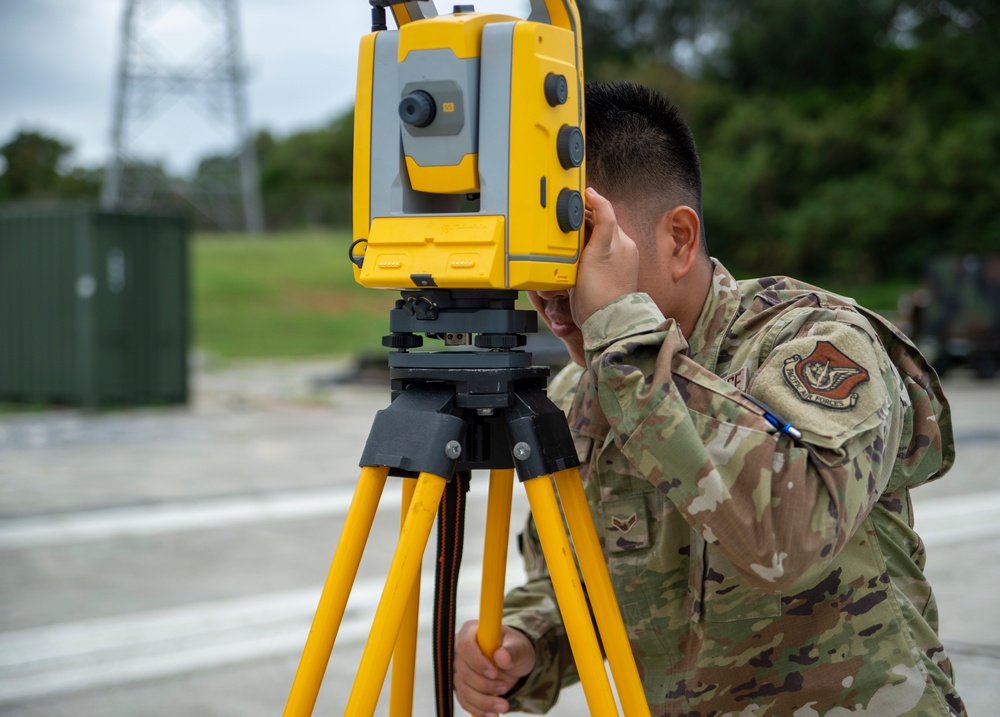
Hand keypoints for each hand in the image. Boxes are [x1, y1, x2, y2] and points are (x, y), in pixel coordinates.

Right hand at [454, 620, 535, 715]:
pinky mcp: (463, 686)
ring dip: (483, 701)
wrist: (514, 662)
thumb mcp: (519, 646)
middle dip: (484, 684)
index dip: (477, 661)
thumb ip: (511, 651)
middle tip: (505, 688)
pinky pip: (465, 701)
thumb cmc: (514, 648)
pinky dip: (478, 709)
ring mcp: (460, 669)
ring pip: (463, 689)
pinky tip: (493, 714)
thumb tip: (501, 657)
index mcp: (471, 632)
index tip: (494, 672)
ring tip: (504, 706)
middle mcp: (461, 650)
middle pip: (463, 670)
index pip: (465, 646)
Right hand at [569, 187, 638, 326]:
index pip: (603, 213)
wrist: (603, 322)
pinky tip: (566, 259)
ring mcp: (609, 264)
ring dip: (574, 239)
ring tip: (560, 241)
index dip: (586, 204)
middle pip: (594, 227)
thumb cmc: (602, 290)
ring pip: (589, 242)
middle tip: (559, 221)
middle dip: (578, 223)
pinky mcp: (600, 277)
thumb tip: (595, 194)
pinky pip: (586, 257)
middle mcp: (619, 251)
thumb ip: (602, 219)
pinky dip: (575, 254)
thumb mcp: (601, 248)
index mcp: (622, 241)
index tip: (570, 198)